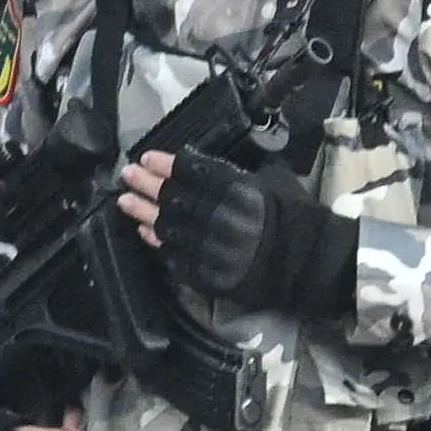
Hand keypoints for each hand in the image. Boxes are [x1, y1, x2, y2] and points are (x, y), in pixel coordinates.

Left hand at [128, 147, 358, 323]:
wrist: (306, 263)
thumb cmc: (291, 217)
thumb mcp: (270, 183)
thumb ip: (235, 173)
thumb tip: (200, 162)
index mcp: (238, 192)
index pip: (193, 173)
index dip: (166, 164)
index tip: (146, 158)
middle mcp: (220, 218)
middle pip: (172, 198)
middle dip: (146, 184)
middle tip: (127, 175)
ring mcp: (210, 248)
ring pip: (166, 226)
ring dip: (142, 212)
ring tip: (124, 200)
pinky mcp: (206, 273)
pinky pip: (173, 255)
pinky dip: (156, 241)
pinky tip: (144, 230)